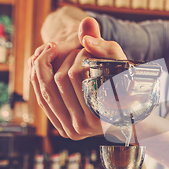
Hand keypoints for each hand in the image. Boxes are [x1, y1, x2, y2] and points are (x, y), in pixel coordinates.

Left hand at [29, 17, 126, 139]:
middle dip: (64, 58)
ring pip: (46, 89)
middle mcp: (83, 127)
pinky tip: (51, 65)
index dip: (77, 54)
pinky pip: (43, 99)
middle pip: (59, 81)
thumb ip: (106, 49)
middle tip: (76, 50)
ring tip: (65, 57)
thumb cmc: (126, 85)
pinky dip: (41, 79)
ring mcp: (70, 130)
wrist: (125, 111)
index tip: (84, 47)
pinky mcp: (61, 128)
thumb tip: (85, 39)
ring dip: (50, 65)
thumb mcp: (121, 64)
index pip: (76, 74)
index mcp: (100, 116)